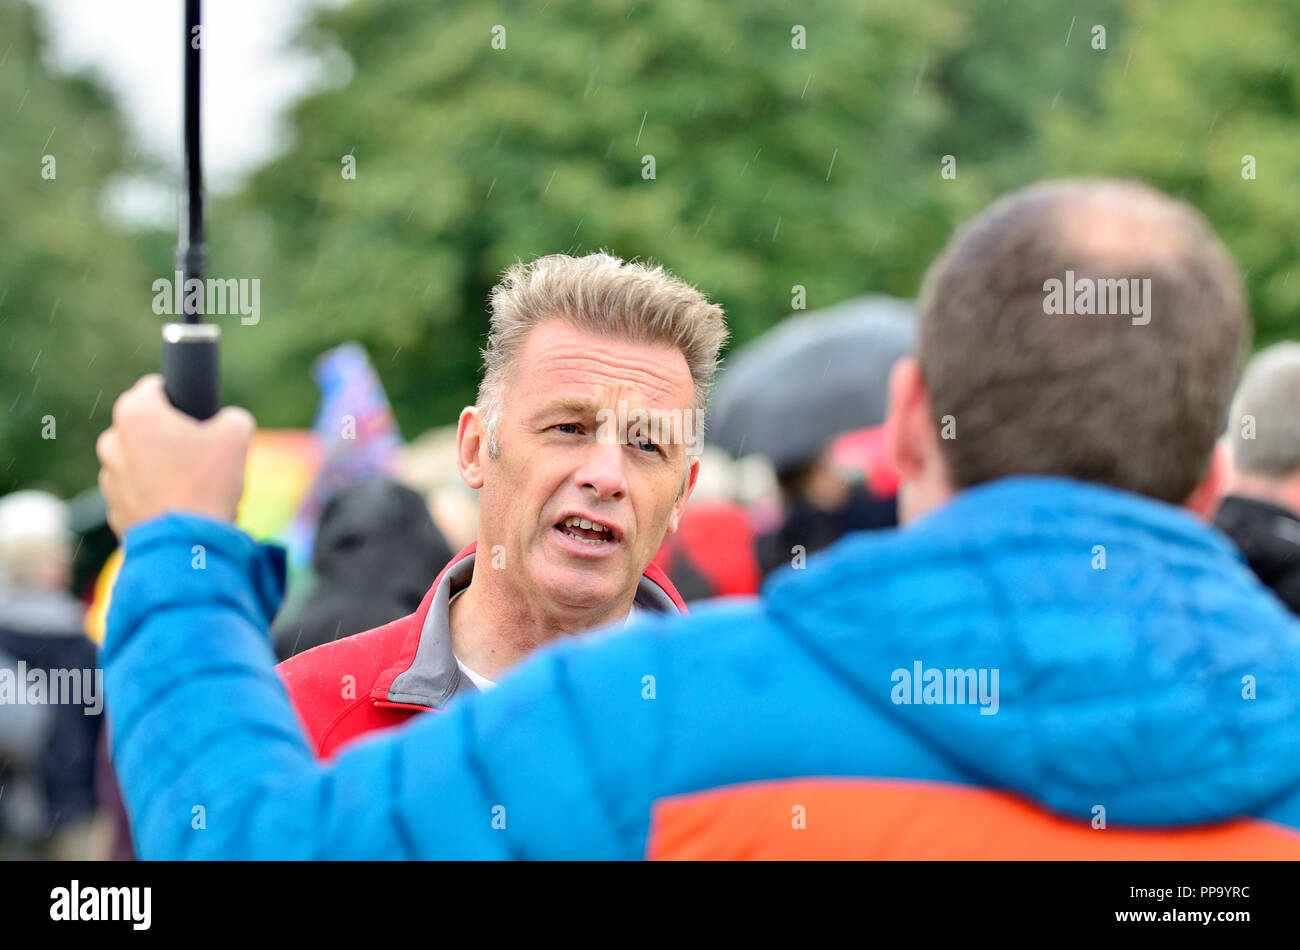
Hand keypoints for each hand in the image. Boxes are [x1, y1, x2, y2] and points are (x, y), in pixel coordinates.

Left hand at [96, 375, 254, 536]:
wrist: (187, 543)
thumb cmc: (207, 482)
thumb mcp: (236, 436)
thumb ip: (233, 417)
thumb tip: (229, 422)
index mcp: (137, 413)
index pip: (155, 387)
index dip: (179, 398)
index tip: (197, 417)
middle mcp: (113, 440)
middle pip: (145, 426)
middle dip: (168, 436)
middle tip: (199, 454)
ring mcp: (109, 477)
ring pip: (138, 461)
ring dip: (159, 467)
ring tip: (192, 486)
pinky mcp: (113, 509)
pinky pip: (136, 493)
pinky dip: (154, 496)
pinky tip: (180, 508)